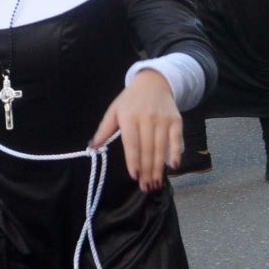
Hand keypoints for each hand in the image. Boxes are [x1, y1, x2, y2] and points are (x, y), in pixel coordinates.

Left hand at [92, 68, 180, 190]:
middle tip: (146, 187)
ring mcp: (163, 120)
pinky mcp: (176, 120)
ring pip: (161, 147)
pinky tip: (173, 166)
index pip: (132, 143)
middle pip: (147, 149)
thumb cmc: (130, 100)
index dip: (134, 160)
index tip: (135, 176)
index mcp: (129, 117)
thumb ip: (104, 130)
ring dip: (159, 168)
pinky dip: (176, 152)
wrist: (153, 81)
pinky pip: (176, 139)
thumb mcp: (114, 111)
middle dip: (147, 170)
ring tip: (156, 183)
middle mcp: (147, 118)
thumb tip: (92, 147)